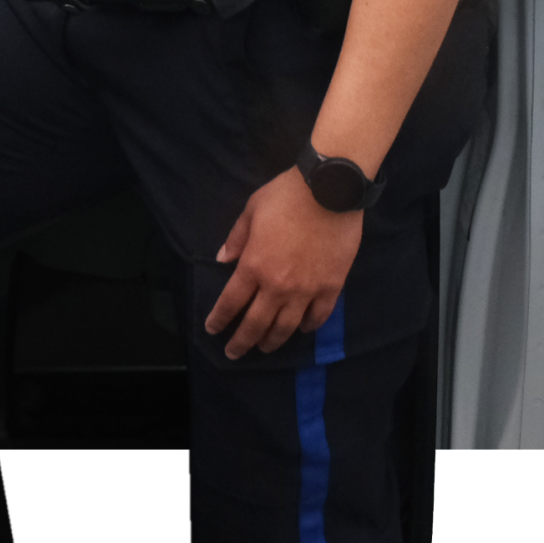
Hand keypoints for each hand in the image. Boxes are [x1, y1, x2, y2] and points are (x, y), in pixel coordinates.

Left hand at [204, 167, 362, 359]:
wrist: (330, 189)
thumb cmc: (286, 195)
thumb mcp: (252, 209)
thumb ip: (236, 238)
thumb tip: (222, 260)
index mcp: (254, 266)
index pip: (231, 302)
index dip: (220, 319)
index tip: (212, 329)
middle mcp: (277, 286)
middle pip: (256, 324)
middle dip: (242, 342)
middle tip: (233, 353)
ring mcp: (306, 290)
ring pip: (286, 327)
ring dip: (272, 341)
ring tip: (265, 347)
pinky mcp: (331, 287)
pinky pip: (318, 317)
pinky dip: (308, 327)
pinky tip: (302, 329)